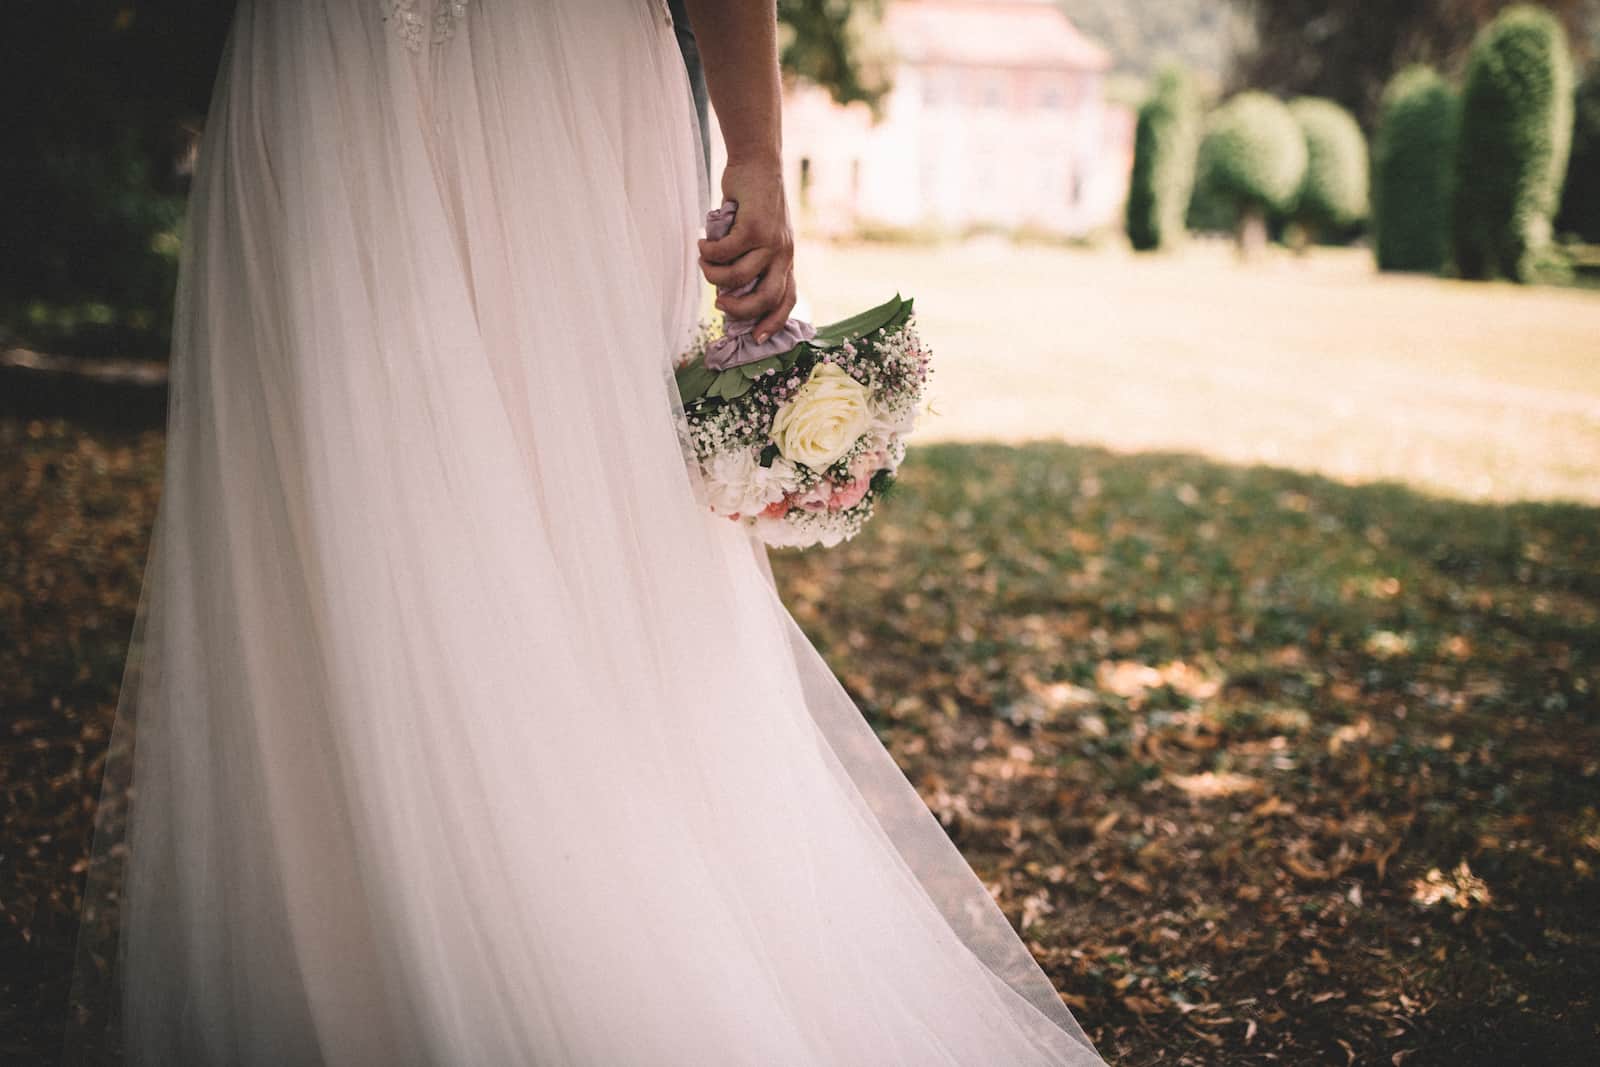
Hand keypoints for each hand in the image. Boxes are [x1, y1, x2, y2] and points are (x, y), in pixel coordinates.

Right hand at [697, 159, 796, 343]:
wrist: (757, 164)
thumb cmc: (753, 203)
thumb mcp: (758, 237)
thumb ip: (749, 261)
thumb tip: (727, 292)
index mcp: (786, 260)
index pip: (787, 299)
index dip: (774, 322)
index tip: (758, 339)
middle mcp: (783, 254)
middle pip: (766, 298)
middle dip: (739, 310)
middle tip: (719, 305)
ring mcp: (771, 241)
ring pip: (739, 277)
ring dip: (714, 275)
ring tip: (704, 262)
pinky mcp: (754, 227)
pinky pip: (725, 252)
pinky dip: (708, 251)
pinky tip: (702, 243)